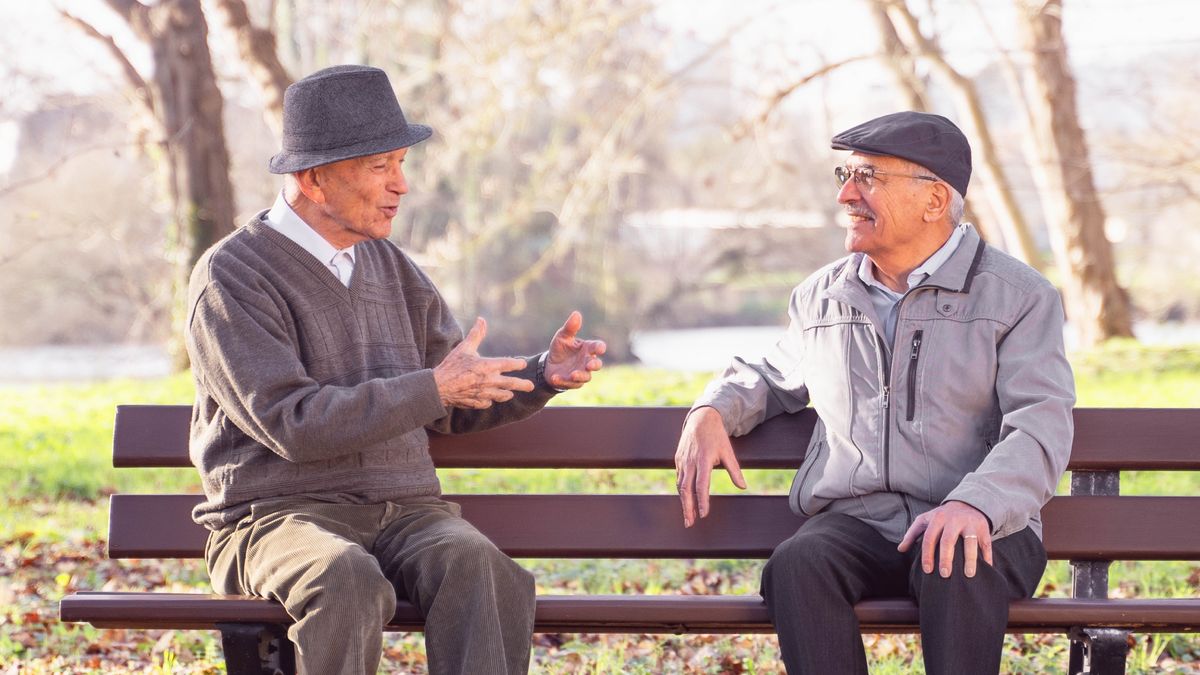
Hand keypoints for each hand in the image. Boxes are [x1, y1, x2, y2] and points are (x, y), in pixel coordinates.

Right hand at [433, 317, 534, 408]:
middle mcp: (489, 381)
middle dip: (523, 385)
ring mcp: (484, 394)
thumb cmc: (451, 366)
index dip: (518, 364)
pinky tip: (490, 398)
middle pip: (512, 384)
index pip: (509, 364)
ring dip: (507, 394)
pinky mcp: (477, 403)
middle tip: (531, 386)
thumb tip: (481, 319)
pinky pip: (488, 402)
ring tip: (511, 393)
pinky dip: (490, 400)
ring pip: (502, 396)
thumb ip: (476, 334)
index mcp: (488, 366)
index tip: (522, 364)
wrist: (438, 387)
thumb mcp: (464, 347)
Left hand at [543, 311, 605, 389]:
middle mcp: (587, 361)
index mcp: (587, 349)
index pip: (597, 347)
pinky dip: (563, 381)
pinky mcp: (572, 383)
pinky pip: (570, 384)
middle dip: (594, 365)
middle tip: (589, 365)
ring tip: (572, 374)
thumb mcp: (562, 337)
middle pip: (596, 365)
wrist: (549, 364)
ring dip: (580, 375)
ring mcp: (581, 373)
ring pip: (586, 377)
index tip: (600, 349)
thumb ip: (570, 328)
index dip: (600, 348)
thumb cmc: (560, 349)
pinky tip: (555, 377)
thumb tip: (576, 314)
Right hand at [674, 406, 746, 527]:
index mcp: (704, 460)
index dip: (702, 501)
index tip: (704, 514)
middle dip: (687, 508)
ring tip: (688, 517)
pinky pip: (679, 478)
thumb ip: (735, 470)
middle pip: (686, 489)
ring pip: (680, 485)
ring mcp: (682, 460)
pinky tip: (685, 501)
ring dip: (683, 502)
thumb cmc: (716, 436)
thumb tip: (743, 487)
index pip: (701, 485)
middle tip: (690, 523)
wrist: (701, 419)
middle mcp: (690, 461)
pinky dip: (681, 491)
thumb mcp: (728, 451)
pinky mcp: (678, 459)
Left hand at [897, 500, 992, 578]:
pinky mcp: (983, 529)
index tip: (927, 571)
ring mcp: (970, 524)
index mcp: (937, 518)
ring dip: (969, 559)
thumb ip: (912, 534)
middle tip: (945, 575)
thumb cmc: (942, 517)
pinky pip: (986, 544)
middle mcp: (954, 520)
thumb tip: (900, 550)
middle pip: (948, 540)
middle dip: (946, 558)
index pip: (929, 538)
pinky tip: (985, 568)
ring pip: (970, 543)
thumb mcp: (925, 520)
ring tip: (968, 575)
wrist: (967, 503)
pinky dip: (986, 557)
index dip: (927, 555)